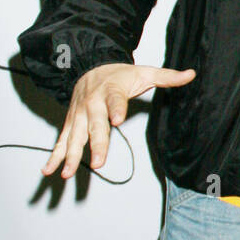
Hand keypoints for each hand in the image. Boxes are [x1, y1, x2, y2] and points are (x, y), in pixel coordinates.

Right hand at [42, 63, 195, 179]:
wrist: (89, 65)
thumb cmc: (119, 74)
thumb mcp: (145, 72)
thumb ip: (167, 77)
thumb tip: (190, 74)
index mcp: (111, 91)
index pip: (115, 101)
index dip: (116, 109)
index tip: (118, 119)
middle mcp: (92, 104)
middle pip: (94, 126)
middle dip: (96, 144)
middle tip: (97, 163)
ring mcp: (79, 115)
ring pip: (74, 137)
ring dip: (69, 156)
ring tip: (66, 173)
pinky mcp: (71, 123)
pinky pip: (61, 140)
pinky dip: (55, 156)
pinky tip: (49, 170)